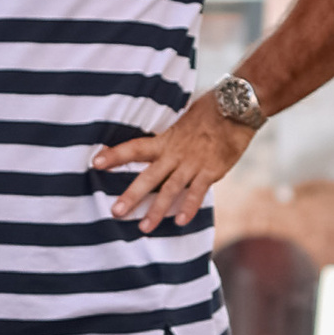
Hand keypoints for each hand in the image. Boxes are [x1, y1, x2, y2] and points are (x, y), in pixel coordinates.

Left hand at [93, 92, 258, 233]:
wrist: (238, 106)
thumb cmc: (211, 111)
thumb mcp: (184, 120)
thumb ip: (171, 138)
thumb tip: (159, 146)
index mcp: (166, 140)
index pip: (135, 147)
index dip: (116, 155)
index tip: (95, 162)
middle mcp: (176, 153)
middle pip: (149, 177)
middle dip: (131, 195)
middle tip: (115, 212)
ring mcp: (193, 163)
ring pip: (170, 190)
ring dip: (156, 210)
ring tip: (144, 228)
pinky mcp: (211, 171)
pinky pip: (197, 192)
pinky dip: (189, 207)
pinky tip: (181, 222)